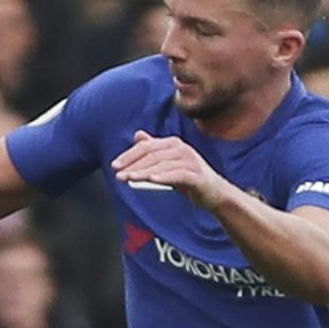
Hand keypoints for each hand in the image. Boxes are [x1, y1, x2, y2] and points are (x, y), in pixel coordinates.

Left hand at [111, 131, 231, 208]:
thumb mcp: (168, 162)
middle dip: (132, 165)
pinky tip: (152, 180)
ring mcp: (190, 161)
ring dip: (143, 172)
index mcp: (172, 143)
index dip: (129, 155)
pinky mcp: (197, 175)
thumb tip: (138, 134)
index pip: (146, 146)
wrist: (214, 193)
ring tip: (128, 179)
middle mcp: (181, 149)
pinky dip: (164, 177)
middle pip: (152, 155)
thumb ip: (154, 150)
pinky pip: (178, 175)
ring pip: (161, 165)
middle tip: (117, 175)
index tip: (114, 166)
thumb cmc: (188, 177)